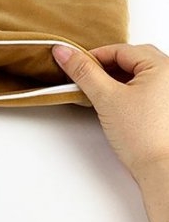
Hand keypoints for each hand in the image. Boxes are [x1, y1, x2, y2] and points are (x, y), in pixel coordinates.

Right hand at [52, 43, 168, 178]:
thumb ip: (83, 71)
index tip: (75, 66)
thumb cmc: (145, 137)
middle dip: (106, 67)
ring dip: (116, 79)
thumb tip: (63, 52)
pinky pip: (145, 87)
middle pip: (131, 59)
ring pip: (138, 74)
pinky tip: (115, 104)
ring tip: (100, 94)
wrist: (161, 170)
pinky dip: (127, 90)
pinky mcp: (167, 107)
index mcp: (163, 66)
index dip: (94, 57)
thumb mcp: (106, 97)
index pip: (120, 50)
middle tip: (88, 79)